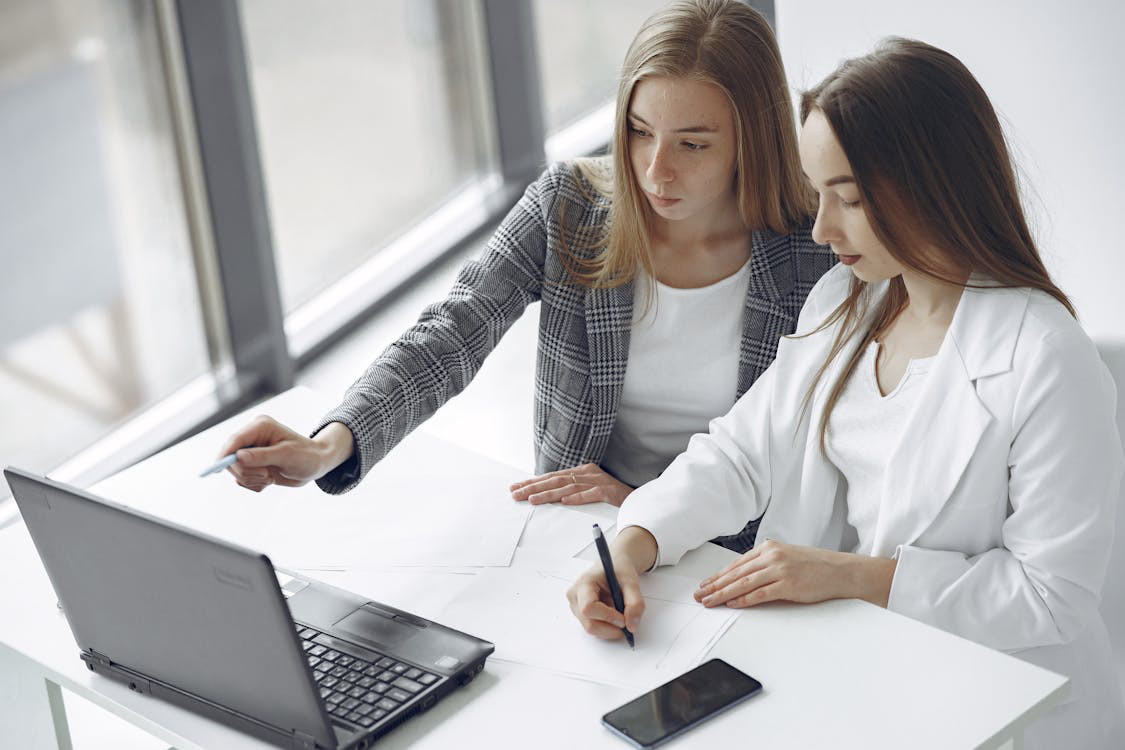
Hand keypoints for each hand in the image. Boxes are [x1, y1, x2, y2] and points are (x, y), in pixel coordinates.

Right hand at [216, 416, 353, 492]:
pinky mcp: (253, 466)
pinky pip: (243, 480)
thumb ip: (262, 456)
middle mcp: (252, 438)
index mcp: (260, 426)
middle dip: (247, 472)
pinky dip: (255, 484)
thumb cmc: (306, 455)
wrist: (316, 465)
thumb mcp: (287, 455)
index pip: (235, 440)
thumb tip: (238, 457)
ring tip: (271, 476)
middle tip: (267, 475)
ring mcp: (251, 452)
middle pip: (231, 458)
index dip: (225, 453)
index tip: (218, 467)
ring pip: (236, 472)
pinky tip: (270, 480)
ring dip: (253, 479)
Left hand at [509, 463, 632, 505]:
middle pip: (556, 480)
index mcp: (582, 471)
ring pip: (569, 487)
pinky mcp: (609, 492)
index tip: (514, 488)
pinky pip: (592, 494)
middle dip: (533, 487)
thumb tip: (548, 497)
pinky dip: (578, 498)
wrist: (639, 499)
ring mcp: (599, 481)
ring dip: (549, 494)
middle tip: (515, 494)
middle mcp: (588, 473)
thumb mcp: (589, 489)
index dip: (532, 482)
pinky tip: (565, 502)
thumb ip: (572, 490)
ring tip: (533, 500)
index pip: (552, 476)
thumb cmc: (612, 497)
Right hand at [567, 554, 645, 640]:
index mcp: (584, 583)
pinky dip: (608, 627)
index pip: (589, 608)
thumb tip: (632, 625)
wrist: (614, 566)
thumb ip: (635, 603)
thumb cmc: (619, 570)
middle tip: (628, 623)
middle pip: (590, 624)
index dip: (608, 617)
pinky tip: (614, 614)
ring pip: (593, 629)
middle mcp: (575, 596)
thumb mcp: (632, 582)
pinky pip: (595, 628)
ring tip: (620, 611)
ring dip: (611, 627)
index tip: (624, 619)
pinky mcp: (581, 615)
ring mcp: (576, 607)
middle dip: (612, 628)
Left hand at [693, 540, 896, 608]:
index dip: (718, 576)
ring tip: (710, 601)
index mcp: (769, 548)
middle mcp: (772, 556)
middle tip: (699, 595)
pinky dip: (744, 599)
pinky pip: (760, 594)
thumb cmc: (814, 566)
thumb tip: (741, 579)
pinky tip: (732, 604)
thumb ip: (765, 565)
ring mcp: (780, 569)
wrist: (840, 571)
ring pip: (744, 583)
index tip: (705, 584)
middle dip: (715, 585)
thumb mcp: (786, 558)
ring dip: (723, 594)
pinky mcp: (788, 585)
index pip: (736, 564)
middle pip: (736, 574)